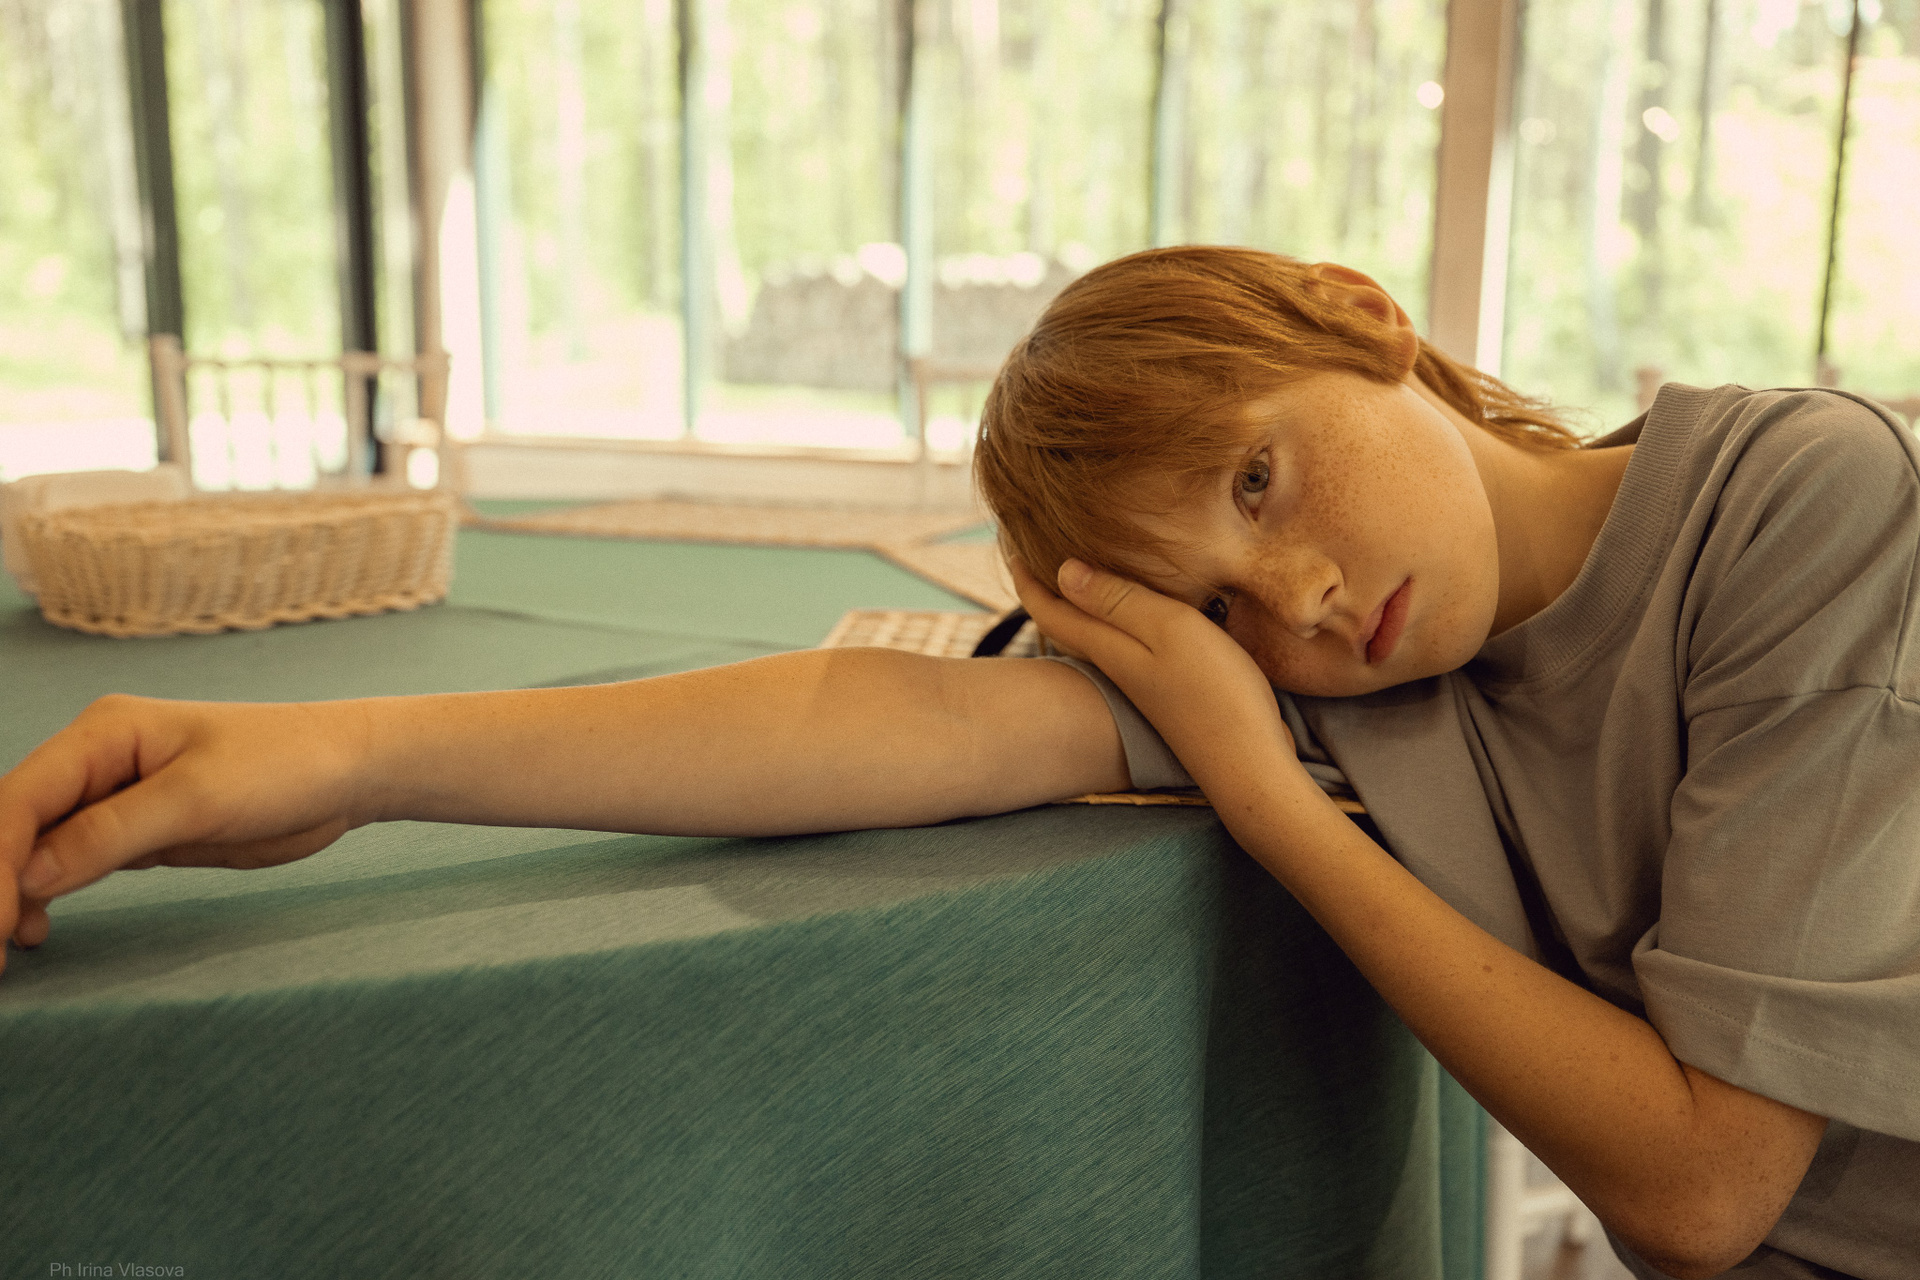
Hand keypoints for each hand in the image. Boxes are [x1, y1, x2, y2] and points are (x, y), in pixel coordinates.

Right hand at [0, 694, 374, 972]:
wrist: (347, 771)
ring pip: (36, 849)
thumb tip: (32, 874)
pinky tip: (37, 932)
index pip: (20, 801)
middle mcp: (95, 761)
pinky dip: (46, 896)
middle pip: (15, 826)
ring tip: (6, 952)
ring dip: (13, 895)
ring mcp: (112, 797)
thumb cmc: (284, 764)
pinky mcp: (136, 831)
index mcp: (102, 734)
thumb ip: (112, 833)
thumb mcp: (199, 797)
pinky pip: (71, 864)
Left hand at [1012, 558, 1299, 799]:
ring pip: (1097, 636)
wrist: (1251, 766)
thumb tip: (1062, 571)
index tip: (1012, 541)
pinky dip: (1118, 622)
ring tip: (1081, 572)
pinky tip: (1137, 612)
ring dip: (1082, 605)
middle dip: (1047, 588)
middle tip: (1036, 551)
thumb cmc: (1215, 693)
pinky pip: (1128, 647)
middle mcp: (1118, 667)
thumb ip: (1119, 601)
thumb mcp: (1168, 630)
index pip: (1050, 610)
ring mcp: (1144, 683)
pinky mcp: (1171, 691)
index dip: (1026, 576)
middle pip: (1066, 624)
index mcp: (1109, 649)